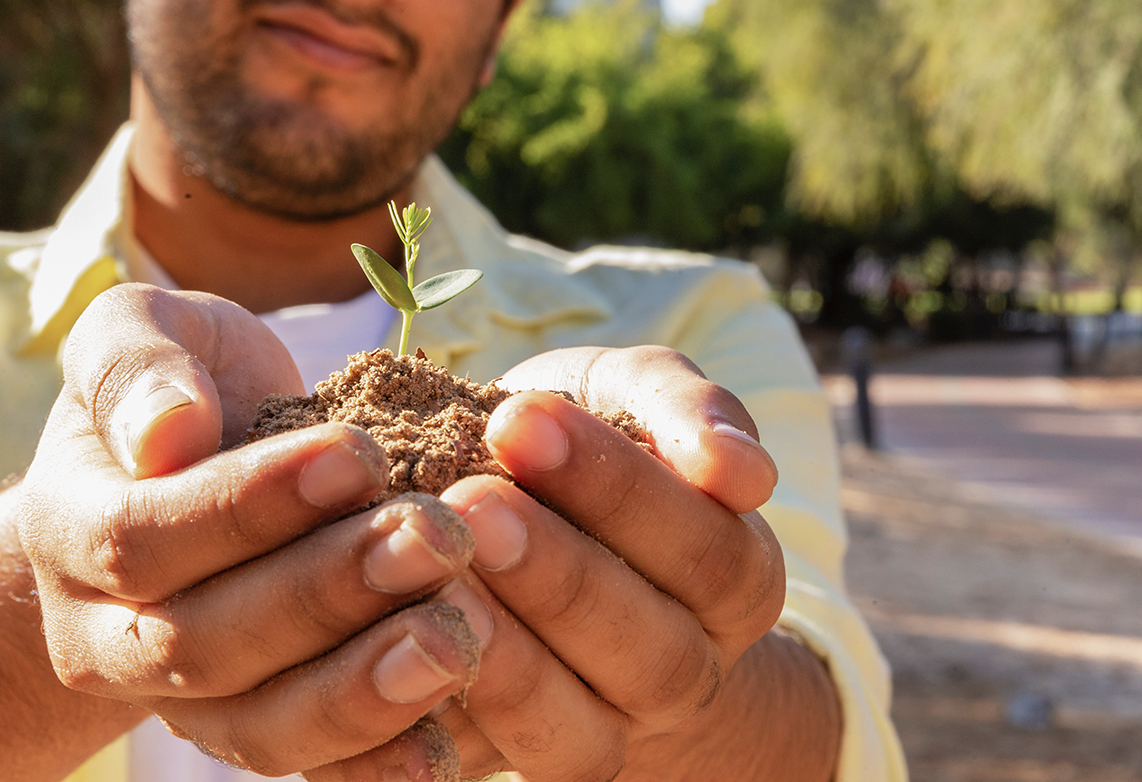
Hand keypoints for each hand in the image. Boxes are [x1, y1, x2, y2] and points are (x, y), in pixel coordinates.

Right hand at [17, 284, 483, 778]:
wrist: (194, 469)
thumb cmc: (187, 386)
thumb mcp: (145, 332)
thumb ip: (139, 364)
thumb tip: (167, 433)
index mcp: (75, 531)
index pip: (144, 536)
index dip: (249, 504)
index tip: (359, 454)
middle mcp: (115, 636)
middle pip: (208, 642)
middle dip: (330, 590)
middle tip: (439, 536)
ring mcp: (189, 701)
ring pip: (261, 723)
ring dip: (364, 687)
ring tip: (459, 635)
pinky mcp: (263, 727)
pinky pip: (312, 766)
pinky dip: (377, 764)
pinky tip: (448, 749)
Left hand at [374, 346, 840, 781]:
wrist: (531, 520)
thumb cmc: (587, 444)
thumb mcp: (635, 398)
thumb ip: (686, 409)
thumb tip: (743, 472)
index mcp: (737, 578)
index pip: (705, 548)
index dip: (619, 489)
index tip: (521, 418)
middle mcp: (689, 671)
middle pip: (654, 652)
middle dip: (560, 574)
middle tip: (473, 502)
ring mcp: (611, 733)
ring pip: (580, 735)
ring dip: (511, 660)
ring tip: (440, 578)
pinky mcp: (527, 761)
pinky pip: (493, 766)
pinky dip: (446, 718)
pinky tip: (398, 645)